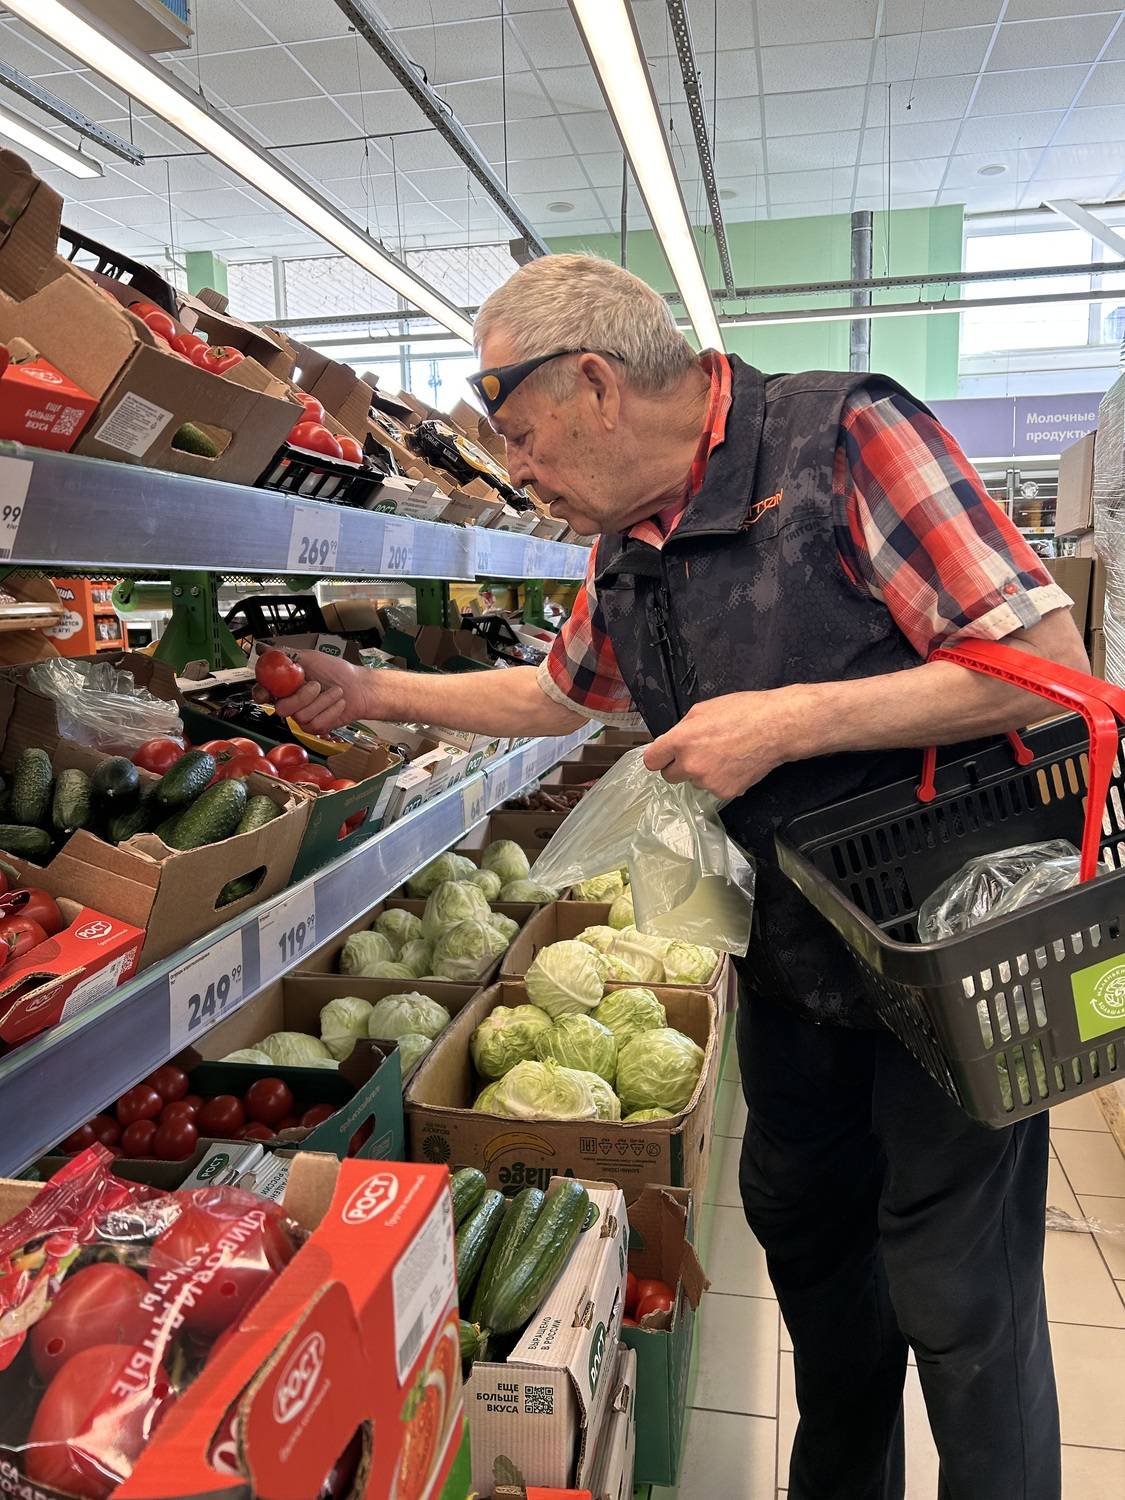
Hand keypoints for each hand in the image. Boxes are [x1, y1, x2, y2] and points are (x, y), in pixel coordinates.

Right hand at [253, 650, 373, 735]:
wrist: (359, 686)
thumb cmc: (337, 671)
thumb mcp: (310, 657)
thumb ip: (284, 655)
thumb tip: (264, 649)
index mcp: (285, 685)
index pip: (262, 693)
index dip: (262, 693)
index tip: (268, 691)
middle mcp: (291, 702)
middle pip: (281, 708)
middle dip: (302, 696)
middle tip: (316, 685)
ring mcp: (302, 716)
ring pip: (301, 716)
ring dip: (323, 701)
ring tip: (334, 691)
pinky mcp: (315, 727)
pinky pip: (316, 723)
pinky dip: (331, 710)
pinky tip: (338, 703)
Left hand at [643, 690, 795, 798]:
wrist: (776, 728)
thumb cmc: (744, 712)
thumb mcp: (703, 709)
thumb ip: (682, 728)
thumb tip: (672, 741)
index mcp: (681, 740)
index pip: (651, 761)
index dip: (659, 757)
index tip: (664, 756)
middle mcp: (690, 764)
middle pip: (669, 776)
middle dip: (679, 766)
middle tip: (698, 753)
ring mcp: (707, 782)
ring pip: (694, 781)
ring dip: (702, 772)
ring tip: (724, 754)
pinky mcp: (724, 792)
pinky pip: (714, 788)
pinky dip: (721, 779)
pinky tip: (734, 764)